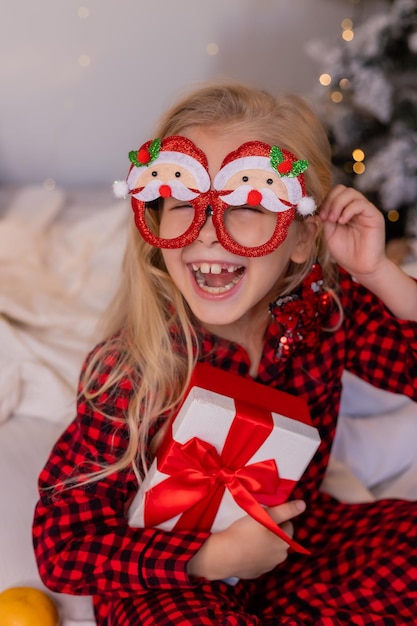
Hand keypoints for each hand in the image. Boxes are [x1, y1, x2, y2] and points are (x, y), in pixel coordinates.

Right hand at [187, 500, 305, 580]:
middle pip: (279, 539)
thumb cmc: (246, 532)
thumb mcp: (266, 516)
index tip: (264, 515)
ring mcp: (267, 567)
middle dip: (271, 531)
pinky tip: (243, 548)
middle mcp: (279, 557)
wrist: (224, 555)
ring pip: (269, 550)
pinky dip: (254, 554)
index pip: (288, 525)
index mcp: (284, 543)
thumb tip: (303, 505)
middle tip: (256, 524)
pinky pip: (258, 560)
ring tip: (248, 536)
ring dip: (263, 543)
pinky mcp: (255, 573)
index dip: (277, 518)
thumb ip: (286, 510)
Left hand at [319, 185, 385, 279]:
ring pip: (351, 193)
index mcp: (344, 210)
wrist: (361, 267)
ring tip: (333, 220)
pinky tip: (342, 222)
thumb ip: (325, 219)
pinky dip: (348, 210)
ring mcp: (365, 210)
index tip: (320, 216)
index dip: (325, 200)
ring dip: (338, 204)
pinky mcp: (374, 215)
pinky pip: (361, 204)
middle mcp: (355, 207)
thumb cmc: (346, 252)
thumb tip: (317, 208)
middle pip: (342, 189)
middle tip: (326, 217)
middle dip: (330, 201)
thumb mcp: (330, 233)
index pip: (335, 193)